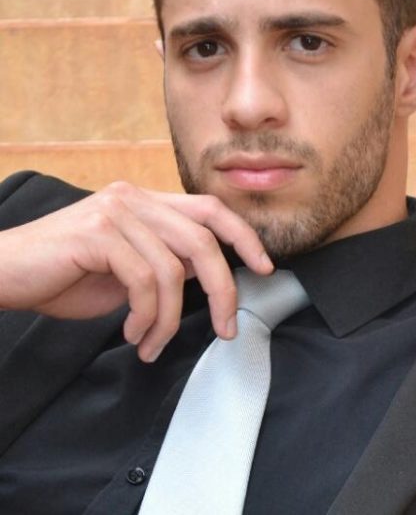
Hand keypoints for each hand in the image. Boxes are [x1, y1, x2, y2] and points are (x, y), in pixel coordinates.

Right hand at [0, 181, 272, 361]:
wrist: (6, 272)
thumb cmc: (64, 275)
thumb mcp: (126, 269)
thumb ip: (166, 262)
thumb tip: (208, 273)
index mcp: (145, 202)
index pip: (210, 209)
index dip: (243, 236)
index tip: (265, 267)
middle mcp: (134, 198)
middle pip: (203, 239)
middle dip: (224, 289)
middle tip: (225, 329)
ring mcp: (116, 211)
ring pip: (174, 269)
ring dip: (170, 320)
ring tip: (151, 342)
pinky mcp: (98, 232)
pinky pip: (144, 281)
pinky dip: (145, 318)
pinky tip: (131, 333)